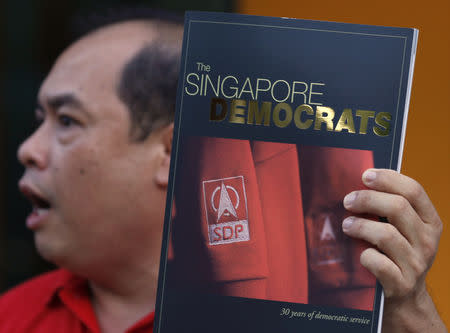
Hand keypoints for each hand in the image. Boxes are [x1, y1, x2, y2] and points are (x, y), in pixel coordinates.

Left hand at [342, 168, 446, 332]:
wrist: (406, 298)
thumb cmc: (397, 254)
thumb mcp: (405, 230)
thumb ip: (391, 209)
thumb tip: (362, 183)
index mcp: (431, 221)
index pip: (414, 190)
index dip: (388, 179)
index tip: (365, 175)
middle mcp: (428, 241)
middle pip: (397, 207)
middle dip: (367, 199)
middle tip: (348, 201)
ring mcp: (416, 263)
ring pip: (386, 234)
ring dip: (360, 226)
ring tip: (346, 226)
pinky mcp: (401, 283)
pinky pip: (378, 262)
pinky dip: (364, 256)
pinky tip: (359, 254)